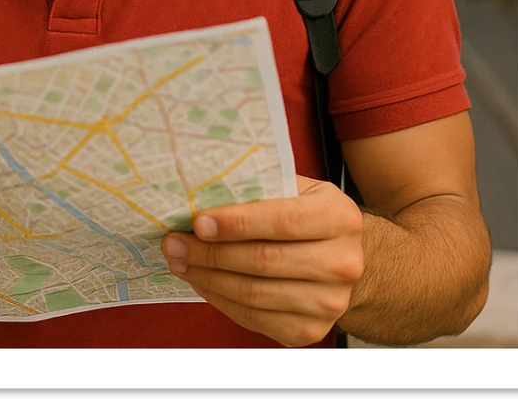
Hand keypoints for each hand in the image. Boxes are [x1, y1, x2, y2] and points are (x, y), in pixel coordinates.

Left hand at [161, 175, 364, 346]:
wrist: (342, 259)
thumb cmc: (310, 215)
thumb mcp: (297, 188)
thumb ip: (260, 187)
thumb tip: (201, 191)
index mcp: (338, 218)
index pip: (282, 221)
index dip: (237, 223)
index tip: (198, 222)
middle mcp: (341, 263)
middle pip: (264, 261)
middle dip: (210, 252)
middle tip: (174, 242)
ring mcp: (328, 303)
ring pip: (255, 294)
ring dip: (208, 278)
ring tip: (180, 261)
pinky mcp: (309, 331)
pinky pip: (254, 318)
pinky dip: (220, 299)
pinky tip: (202, 281)